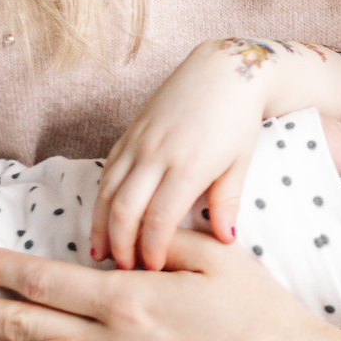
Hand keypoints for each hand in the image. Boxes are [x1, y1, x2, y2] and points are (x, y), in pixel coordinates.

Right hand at [94, 42, 265, 269]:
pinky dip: (101, 197)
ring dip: (100, 226)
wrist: (223, 70)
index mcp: (189, 165)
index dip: (152, 249)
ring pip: (107, 191)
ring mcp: (139, 141)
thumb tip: (224, 240)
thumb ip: (227, 202)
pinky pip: (108, 169)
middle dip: (119, 245)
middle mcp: (157, 153)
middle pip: (124, 209)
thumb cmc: (238, 119)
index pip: (160, 219)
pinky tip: (101, 218)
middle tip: (122, 270)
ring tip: (100, 254)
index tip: (152, 270)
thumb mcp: (241, 162)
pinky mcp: (130, 132)